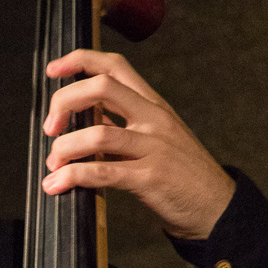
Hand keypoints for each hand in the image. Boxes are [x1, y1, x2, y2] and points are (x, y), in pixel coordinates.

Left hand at [42, 49, 235, 238]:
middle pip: (101, 88)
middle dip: (64, 102)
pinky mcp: (151, 177)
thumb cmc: (181, 173)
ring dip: (64, 148)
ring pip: (97, 134)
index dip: (79, 60)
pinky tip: (58, 184)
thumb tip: (76, 122)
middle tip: (51, 128)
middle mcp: (154, 118)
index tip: (53, 70)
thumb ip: (120, 125)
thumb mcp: (155, 137)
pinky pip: (103, 172)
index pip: (114, 66)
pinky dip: (73, 177)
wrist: (216, 206)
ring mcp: (154, 147)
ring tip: (54, 165)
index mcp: (153, 104)